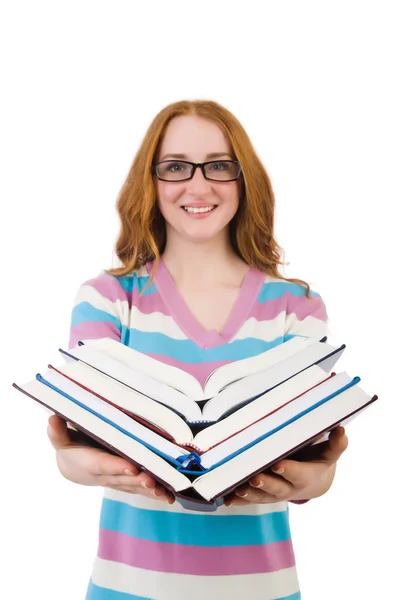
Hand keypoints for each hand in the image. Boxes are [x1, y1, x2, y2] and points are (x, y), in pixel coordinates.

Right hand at [47, 415, 174, 503]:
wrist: (74, 467)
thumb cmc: (70, 447)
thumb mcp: (61, 439)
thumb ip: (58, 432)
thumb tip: (52, 418)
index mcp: (90, 462)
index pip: (104, 465)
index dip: (116, 467)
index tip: (131, 468)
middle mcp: (105, 475)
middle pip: (123, 479)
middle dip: (138, 481)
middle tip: (152, 481)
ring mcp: (117, 481)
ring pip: (134, 487)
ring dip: (150, 490)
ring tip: (165, 492)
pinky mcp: (127, 483)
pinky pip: (141, 489)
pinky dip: (155, 493)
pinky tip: (170, 496)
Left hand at [224, 425, 347, 505]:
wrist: (314, 482)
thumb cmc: (319, 460)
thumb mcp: (329, 453)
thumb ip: (336, 444)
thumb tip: (342, 430)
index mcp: (306, 476)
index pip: (298, 474)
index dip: (289, 470)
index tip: (278, 464)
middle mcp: (290, 488)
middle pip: (277, 489)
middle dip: (265, 484)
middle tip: (254, 478)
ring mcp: (275, 494)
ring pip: (261, 496)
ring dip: (249, 494)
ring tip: (238, 489)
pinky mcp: (264, 496)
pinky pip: (250, 499)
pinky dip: (239, 500)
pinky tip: (226, 498)